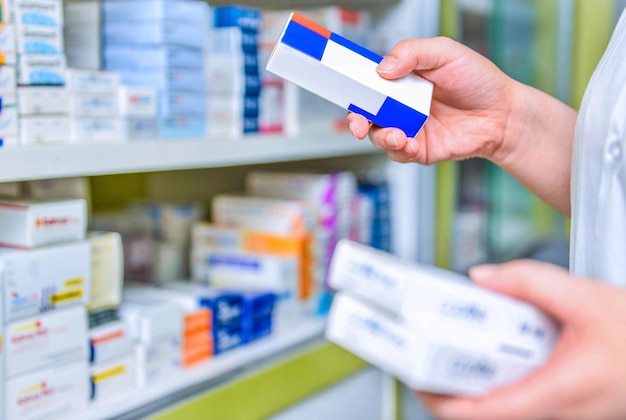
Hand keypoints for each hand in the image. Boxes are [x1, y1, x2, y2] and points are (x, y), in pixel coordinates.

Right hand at [348, 37, 518, 164]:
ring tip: (397, 135)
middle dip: (356, 121)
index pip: (369, 84)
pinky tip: (412, 144)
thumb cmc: (477, 80)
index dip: (355, 89)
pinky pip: (399, 154)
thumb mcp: (444, 52)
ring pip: (379, 137)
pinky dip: (400, 151)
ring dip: (381, 137)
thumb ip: (411, 52)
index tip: (349, 92)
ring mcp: (409, 128)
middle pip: (366, 115)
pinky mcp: (419, 150)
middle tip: (359, 124)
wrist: (502, 113)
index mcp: (402, 80)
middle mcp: (401, 105)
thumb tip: (383, 69)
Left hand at [418, 260, 625, 419]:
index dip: (442, 400)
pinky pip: (521, 400)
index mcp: (557, 391)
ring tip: (449, 352)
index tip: (416, 380)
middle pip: (486, 413)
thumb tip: (482, 278)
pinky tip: (491, 353)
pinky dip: (497, 379)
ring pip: (502, 409)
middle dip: (448, 389)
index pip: (484, 412)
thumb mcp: (584, 296)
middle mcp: (557, 411)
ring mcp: (562, 412)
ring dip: (472, 384)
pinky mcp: (565, 403)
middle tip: (423, 359)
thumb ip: (528, 281)